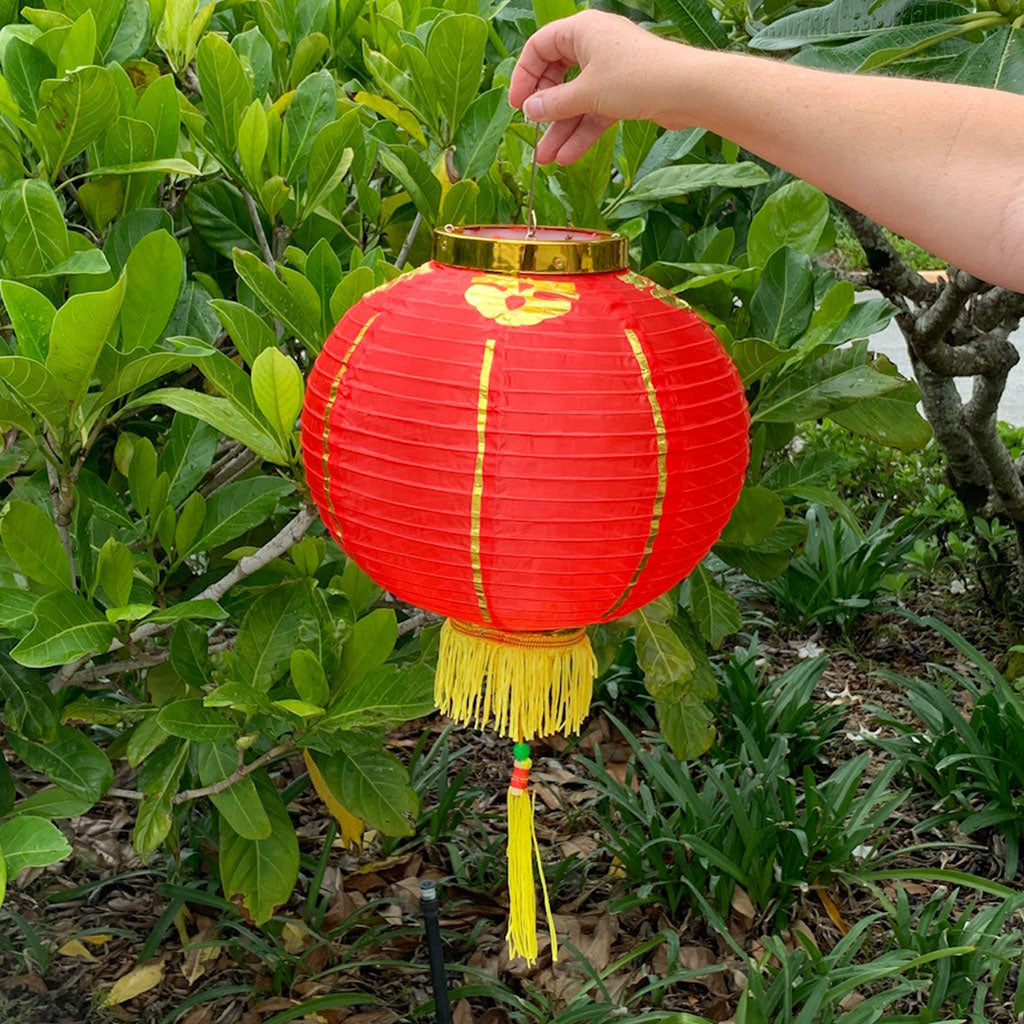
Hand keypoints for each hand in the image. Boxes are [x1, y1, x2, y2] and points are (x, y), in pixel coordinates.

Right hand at [508, 10, 688, 164]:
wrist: (686, 90)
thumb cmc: (638, 78)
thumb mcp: (587, 93)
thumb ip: (554, 104)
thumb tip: (530, 109)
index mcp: (581, 30)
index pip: (539, 48)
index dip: (524, 76)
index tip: (518, 105)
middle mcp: (594, 45)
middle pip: (557, 77)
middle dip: (545, 111)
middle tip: (532, 134)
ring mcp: (610, 70)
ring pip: (576, 100)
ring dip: (562, 130)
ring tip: (546, 159)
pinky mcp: (623, 91)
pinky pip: (595, 111)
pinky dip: (583, 132)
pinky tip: (569, 156)